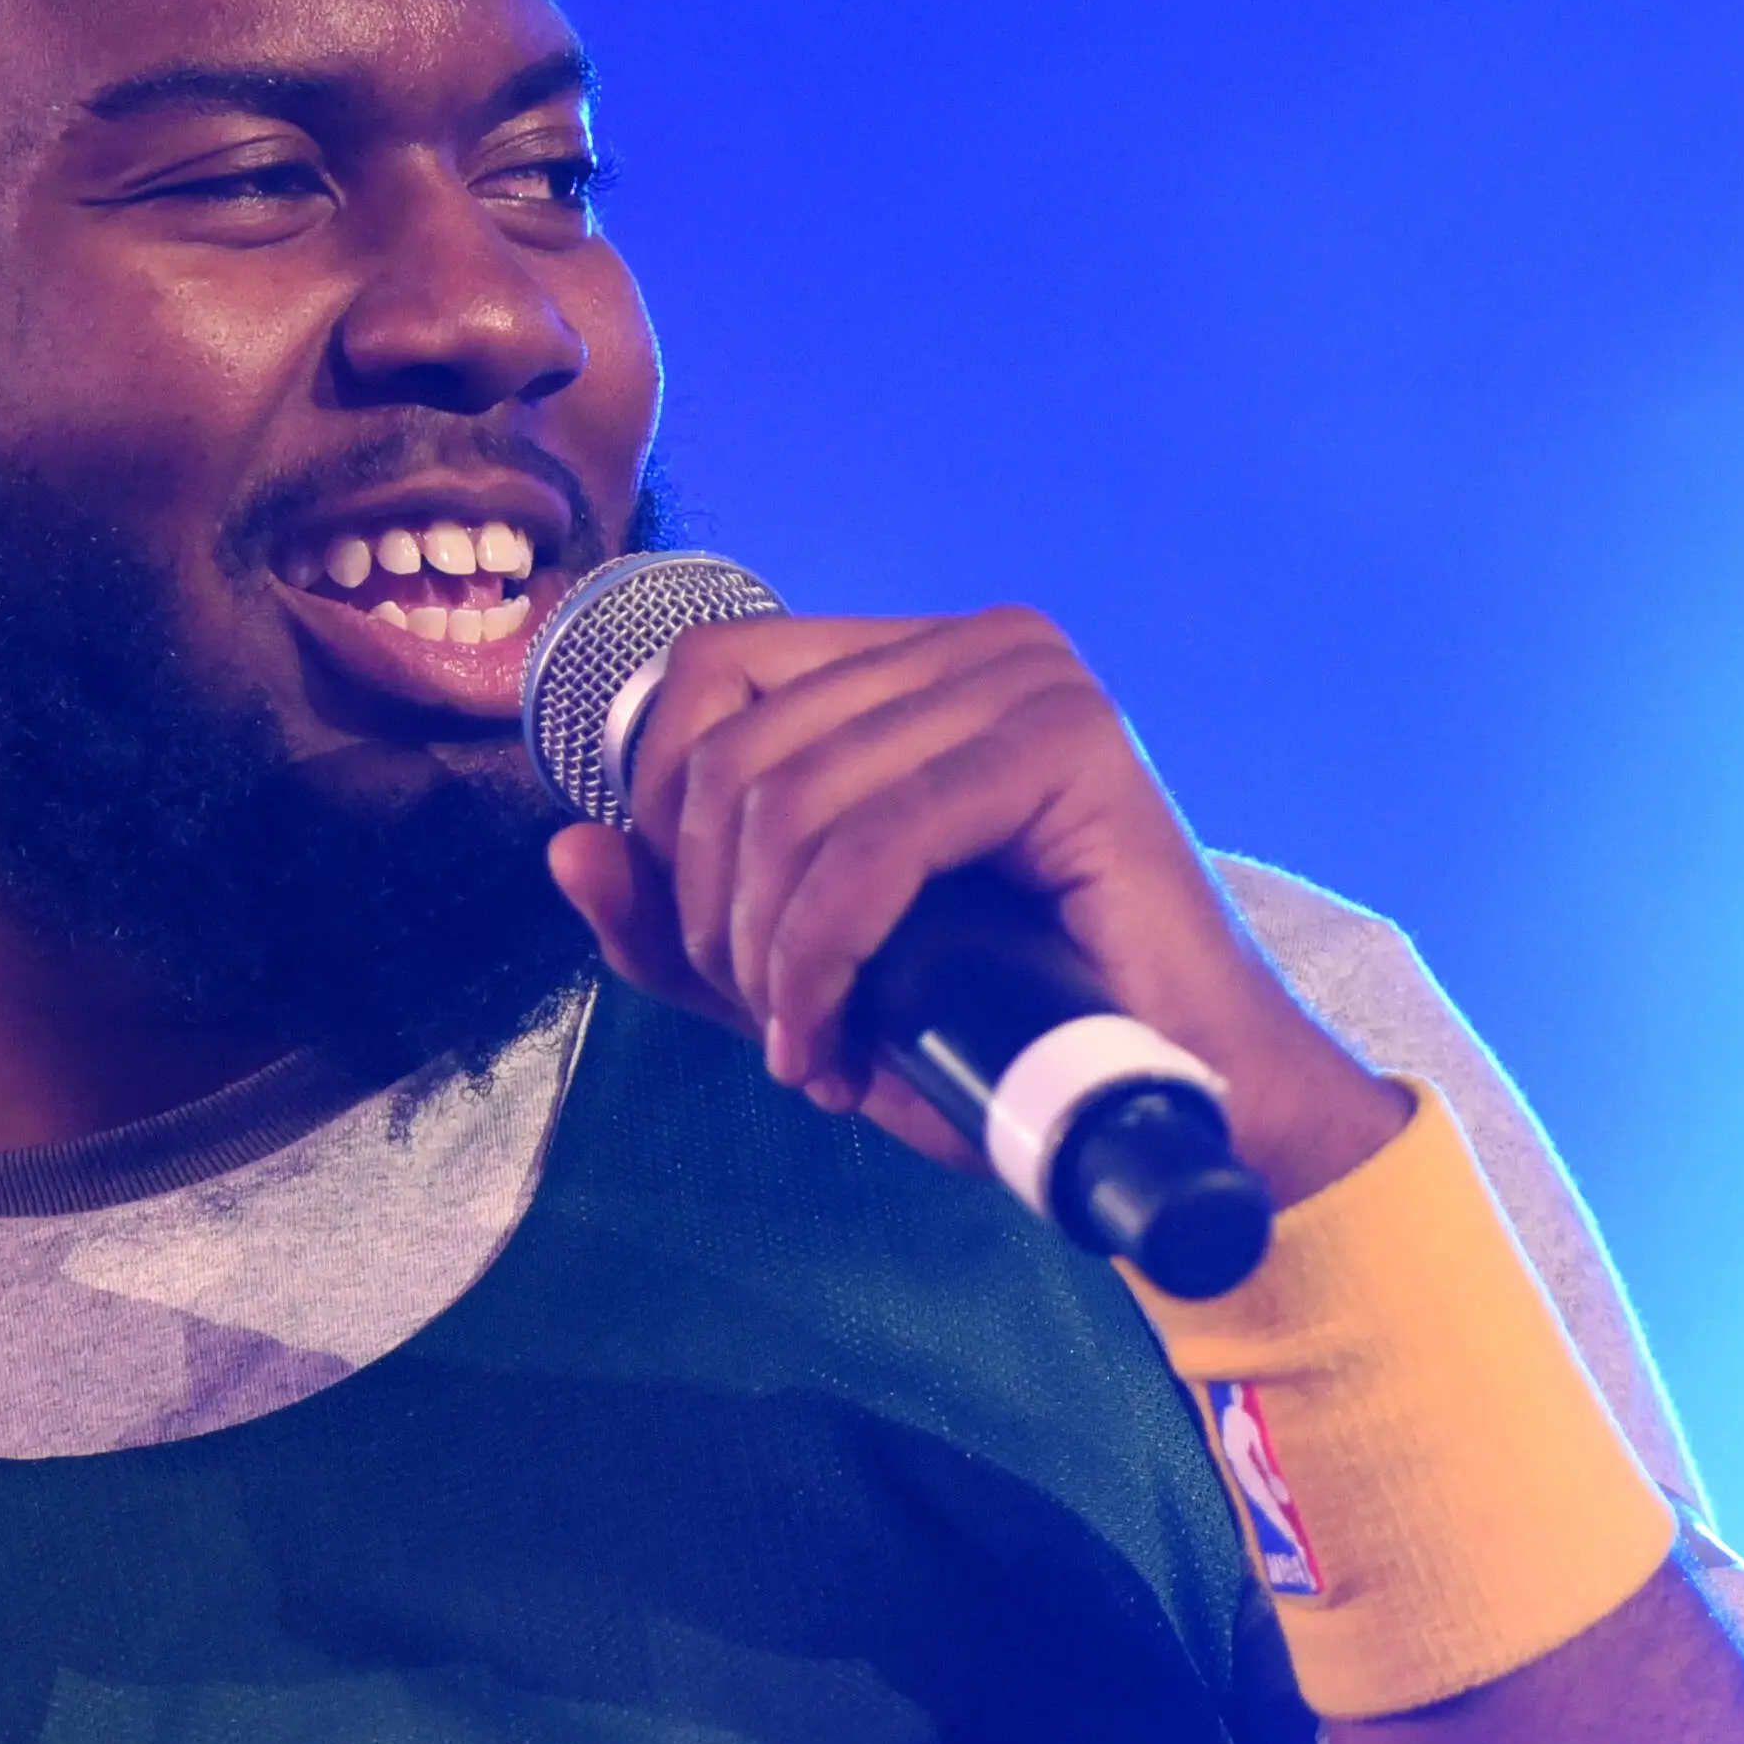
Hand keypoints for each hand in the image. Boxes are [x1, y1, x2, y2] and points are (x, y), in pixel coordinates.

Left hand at [538, 606, 1409, 1207]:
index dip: (663, 816)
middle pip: (731, 745)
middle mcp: (970, 643)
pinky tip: (834, 1045)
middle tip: (773, 1026)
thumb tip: (564, 849)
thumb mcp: (805, 979)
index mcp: (910, 662)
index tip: (711, 951)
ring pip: (788, 799)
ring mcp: (1026, 678)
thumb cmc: (1005, 1037)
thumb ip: (682, 923)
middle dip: (711, 914)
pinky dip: (820, 960)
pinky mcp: (1068, 743)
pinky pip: (870, 845)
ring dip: (765, 958)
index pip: (707, 675)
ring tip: (811, 1050)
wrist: (1178, 1101)